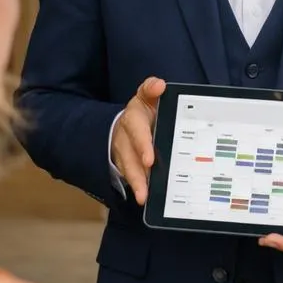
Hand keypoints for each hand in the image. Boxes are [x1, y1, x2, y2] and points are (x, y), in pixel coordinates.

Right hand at [110, 77, 163, 203]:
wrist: (129, 122)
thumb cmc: (144, 110)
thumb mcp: (146, 96)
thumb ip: (151, 89)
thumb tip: (159, 84)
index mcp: (132, 118)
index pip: (136, 130)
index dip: (142, 144)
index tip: (150, 159)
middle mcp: (124, 137)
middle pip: (128, 156)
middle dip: (137, 171)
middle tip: (146, 187)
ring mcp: (123, 153)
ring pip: (127, 169)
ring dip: (135, 184)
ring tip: (143, 197)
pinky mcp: (126, 165)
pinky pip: (129, 177)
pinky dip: (137, 187)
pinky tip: (146, 197)